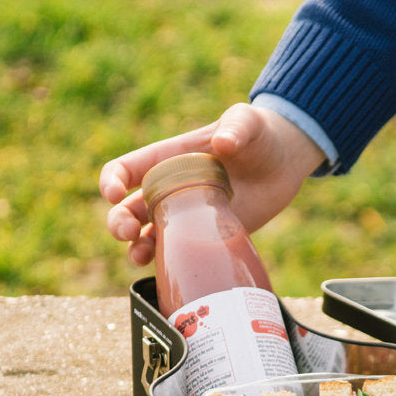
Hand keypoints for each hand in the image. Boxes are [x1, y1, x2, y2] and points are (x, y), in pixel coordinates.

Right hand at [99, 103, 325, 265]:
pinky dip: (168, 265)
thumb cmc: (260, 133)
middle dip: (119, 222)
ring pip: (147, 236)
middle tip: (128, 232)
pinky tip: (168, 272)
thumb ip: (236, 127)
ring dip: (136, 248)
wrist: (285, 162)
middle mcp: (170, 190)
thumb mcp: (247, 123)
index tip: (113, 193)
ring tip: (139, 256)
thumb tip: (223, 144)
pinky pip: (179, 254)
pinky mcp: (207, 236)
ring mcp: (187, 216)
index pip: (126, 169)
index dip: (111, 180)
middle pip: (128, 209)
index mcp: (168, 158)